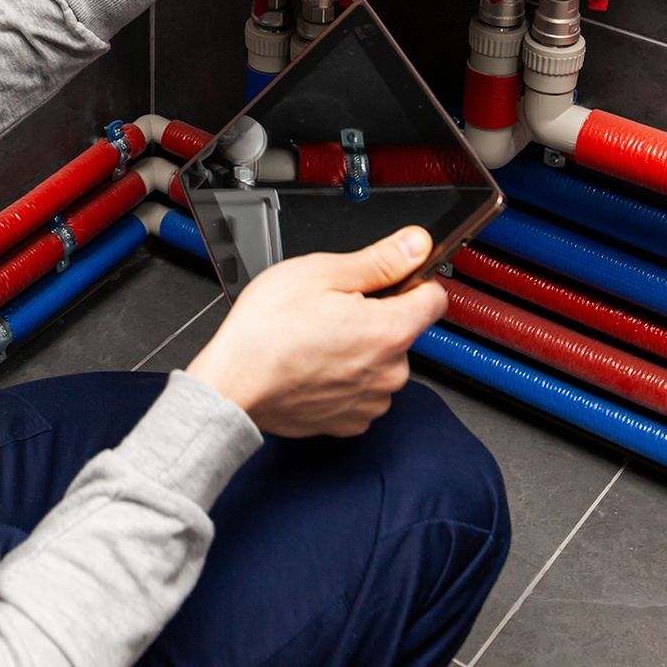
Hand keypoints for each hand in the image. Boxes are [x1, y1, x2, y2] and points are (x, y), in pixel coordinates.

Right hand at [186, 227, 447, 437]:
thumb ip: (379, 260)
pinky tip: (314, 365)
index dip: (412, 281)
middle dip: (375, 315)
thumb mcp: (319, 273)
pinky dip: (344, 379)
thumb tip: (417, 244)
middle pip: (402, 330)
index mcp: (390, 331)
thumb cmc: (266, 332)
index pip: (434, 298)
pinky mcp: (350, 422)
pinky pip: (362, 391)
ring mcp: (372, 402)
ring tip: (316, 339)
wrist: (232, 386)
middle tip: (330, 309)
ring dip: (359, 349)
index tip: (389, 279)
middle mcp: (391, 372)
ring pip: (381, 362)